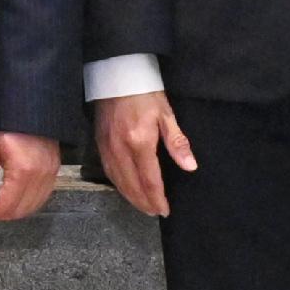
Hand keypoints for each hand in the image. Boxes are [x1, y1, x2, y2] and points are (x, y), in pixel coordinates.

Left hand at [0, 129, 60, 223]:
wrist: (32, 111)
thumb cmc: (7, 126)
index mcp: (23, 170)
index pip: (7, 204)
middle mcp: (40, 176)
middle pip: (21, 209)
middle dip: (1, 215)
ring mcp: (50, 174)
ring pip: (33, 206)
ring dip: (15, 212)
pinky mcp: (54, 171)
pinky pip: (42, 197)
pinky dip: (28, 204)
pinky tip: (14, 201)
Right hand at [92, 90, 192, 217]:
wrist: (116, 75)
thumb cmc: (145, 93)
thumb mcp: (166, 115)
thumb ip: (177, 142)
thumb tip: (190, 166)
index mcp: (139, 142)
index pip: (149, 179)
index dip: (157, 198)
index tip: (165, 210)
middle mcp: (120, 149)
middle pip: (131, 185)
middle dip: (144, 202)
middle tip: (154, 213)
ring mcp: (106, 147)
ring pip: (118, 181)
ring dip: (130, 197)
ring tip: (142, 206)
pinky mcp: (99, 143)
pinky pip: (108, 171)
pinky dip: (118, 185)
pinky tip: (126, 189)